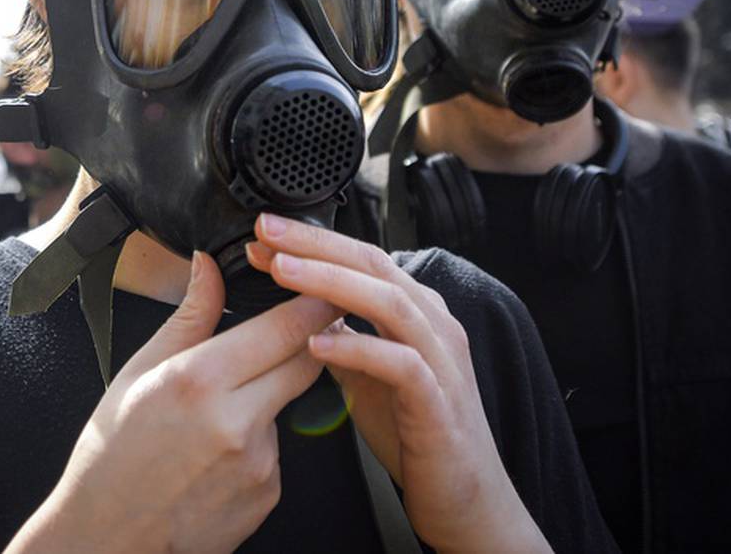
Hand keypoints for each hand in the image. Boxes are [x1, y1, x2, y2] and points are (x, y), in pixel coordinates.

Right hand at [8, 252, 339, 553]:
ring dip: (269, 397)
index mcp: (200, 380)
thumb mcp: (140, 371)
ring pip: (288, 405)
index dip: (314, 301)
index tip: (323, 287)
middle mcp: (237, 421)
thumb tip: (209, 265)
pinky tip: (216, 454)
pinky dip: (257, 443)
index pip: (286, 327)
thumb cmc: (111, 454)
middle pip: (307, 361)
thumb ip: (190, 315)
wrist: (108, 537)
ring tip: (215, 415)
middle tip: (291, 328)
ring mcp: (259, 462)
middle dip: (309, 339)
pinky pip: (277, 450)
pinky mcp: (268, 494)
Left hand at [248, 215, 548, 553]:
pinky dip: (359, 349)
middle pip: (375, 265)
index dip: (313, 242)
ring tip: (282, 271)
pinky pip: (402, 365)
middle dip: (317, 244)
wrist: (466, 499)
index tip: (264, 234)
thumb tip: (297, 308)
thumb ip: (343, 336)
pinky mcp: (440, 403)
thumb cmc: (417, 434)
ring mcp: (442, 362)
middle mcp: (434, 326)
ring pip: (390, 303)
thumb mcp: (368, 375)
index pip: (362, 260)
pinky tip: (316, 343)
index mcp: (416, 313)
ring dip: (332, 282)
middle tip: (267, 231)